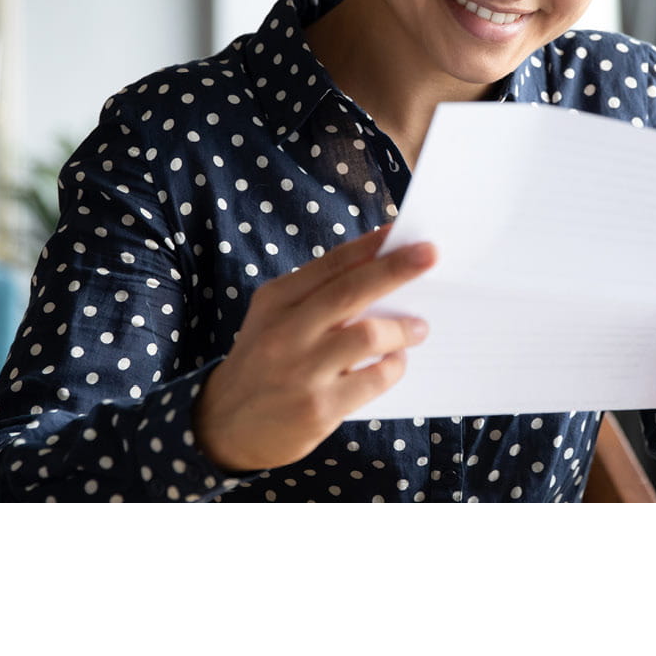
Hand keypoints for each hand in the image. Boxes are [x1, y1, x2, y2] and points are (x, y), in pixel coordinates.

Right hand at [194, 224, 435, 473]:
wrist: (225, 425)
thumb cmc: (264, 361)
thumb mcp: (275, 318)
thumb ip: (318, 297)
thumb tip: (383, 273)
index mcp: (276, 300)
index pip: (331, 263)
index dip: (371, 244)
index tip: (403, 231)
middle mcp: (286, 332)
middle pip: (351, 291)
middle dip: (396, 269)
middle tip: (431, 255)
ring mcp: (302, 371)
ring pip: (369, 336)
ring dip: (404, 328)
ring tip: (419, 328)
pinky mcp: (319, 408)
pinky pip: (374, 379)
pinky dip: (394, 367)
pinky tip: (396, 362)